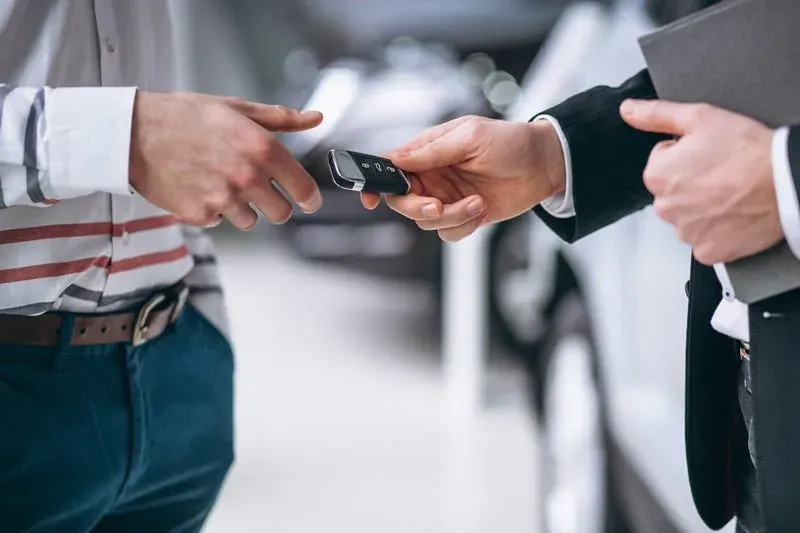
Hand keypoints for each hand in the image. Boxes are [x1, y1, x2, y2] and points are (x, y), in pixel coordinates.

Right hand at [129, 91, 322, 229]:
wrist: (133, 133)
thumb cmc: (185, 116)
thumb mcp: (236, 108)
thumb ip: (281, 119)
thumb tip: (315, 118)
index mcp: (261, 148)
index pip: (303, 188)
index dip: (309, 198)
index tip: (308, 201)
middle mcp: (246, 176)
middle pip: (281, 213)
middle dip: (274, 204)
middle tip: (258, 190)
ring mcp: (222, 198)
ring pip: (251, 221)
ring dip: (243, 208)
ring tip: (221, 182)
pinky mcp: (200, 214)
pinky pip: (220, 221)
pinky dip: (213, 209)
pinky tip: (199, 186)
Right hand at [361, 116, 565, 240]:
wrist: (544, 165)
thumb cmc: (510, 142)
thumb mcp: (470, 137)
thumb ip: (431, 150)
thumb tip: (397, 159)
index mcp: (427, 151)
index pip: (390, 166)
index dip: (375, 182)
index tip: (370, 198)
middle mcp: (432, 176)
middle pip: (403, 201)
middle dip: (418, 208)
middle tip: (438, 205)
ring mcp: (447, 197)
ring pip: (426, 221)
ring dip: (451, 216)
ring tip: (476, 202)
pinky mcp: (463, 215)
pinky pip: (448, 232)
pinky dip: (463, 226)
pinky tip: (481, 209)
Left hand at [621, 99, 779, 264]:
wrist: (786, 181)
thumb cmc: (747, 149)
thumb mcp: (699, 118)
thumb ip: (657, 115)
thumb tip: (628, 111)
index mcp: (657, 176)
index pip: (661, 163)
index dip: (686, 155)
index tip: (708, 154)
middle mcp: (665, 208)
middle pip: (672, 192)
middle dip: (691, 183)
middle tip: (722, 173)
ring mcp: (686, 233)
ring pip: (688, 217)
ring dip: (703, 208)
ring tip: (731, 193)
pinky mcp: (707, 251)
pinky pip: (705, 240)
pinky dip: (717, 231)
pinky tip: (733, 215)